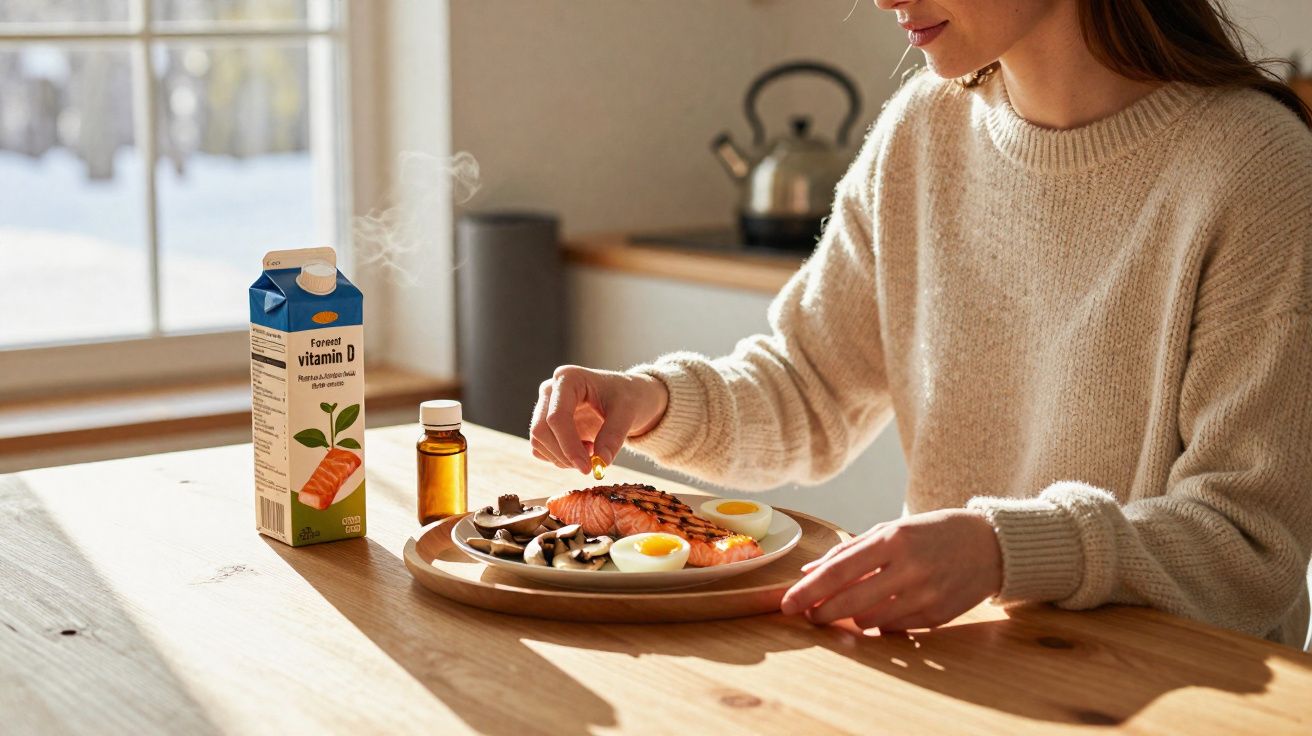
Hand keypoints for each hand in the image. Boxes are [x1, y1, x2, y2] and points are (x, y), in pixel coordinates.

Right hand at [529, 365, 669, 473]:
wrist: (626, 397)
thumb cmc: (628, 397)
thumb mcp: (628, 412)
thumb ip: (614, 436)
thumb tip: (601, 463)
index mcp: (568, 378)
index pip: (556, 417)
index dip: (568, 446)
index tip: (587, 468)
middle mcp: (550, 390)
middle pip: (541, 430)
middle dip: (564, 455)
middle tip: (590, 466)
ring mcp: (544, 407)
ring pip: (538, 443)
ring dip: (563, 458)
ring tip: (593, 450)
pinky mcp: (545, 424)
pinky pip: (541, 449)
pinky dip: (560, 458)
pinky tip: (583, 449)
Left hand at [780, 508, 1001, 631]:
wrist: (990, 545)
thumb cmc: (933, 533)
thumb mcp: (891, 529)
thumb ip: (849, 550)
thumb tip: (809, 571)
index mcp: (893, 540)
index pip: (839, 571)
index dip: (808, 591)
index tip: (787, 604)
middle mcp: (909, 569)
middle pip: (849, 603)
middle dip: (822, 613)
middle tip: (810, 614)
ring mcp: (925, 595)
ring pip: (870, 621)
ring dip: (852, 618)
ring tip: (849, 608)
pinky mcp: (937, 616)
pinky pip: (895, 628)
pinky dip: (881, 622)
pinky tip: (883, 609)